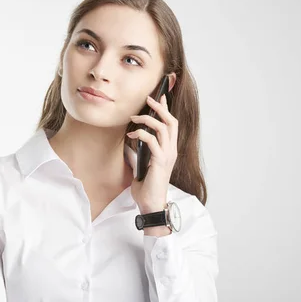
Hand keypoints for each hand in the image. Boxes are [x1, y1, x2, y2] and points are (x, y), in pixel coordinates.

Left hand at [127, 94, 178, 213]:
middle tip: (149, 99)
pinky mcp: (160, 161)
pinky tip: (131, 136)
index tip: (160, 97)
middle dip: (161, 108)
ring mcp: (167, 156)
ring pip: (163, 128)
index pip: (171, 125)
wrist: (151, 204)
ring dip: (148, 118)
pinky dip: (141, 134)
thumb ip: (138, 154)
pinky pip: (152, 141)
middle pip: (171, 122)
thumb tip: (129, 144)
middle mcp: (171, 151)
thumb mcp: (141, 166)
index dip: (166, 110)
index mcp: (169, 151)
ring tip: (135, 116)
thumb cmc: (147, 188)